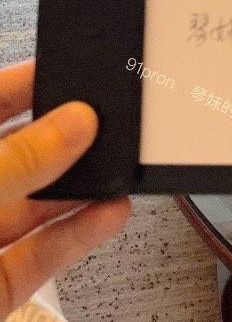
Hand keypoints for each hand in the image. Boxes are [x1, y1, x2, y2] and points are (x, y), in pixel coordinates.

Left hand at [0, 60, 130, 321]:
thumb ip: (19, 161)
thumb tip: (73, 124)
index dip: (27, 81)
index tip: (71, 66)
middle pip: (19, 154)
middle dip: (66, 138)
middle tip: (106, 121)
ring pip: (36, 206)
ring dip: (82, 187)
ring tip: (121, 166)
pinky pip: (43, 254)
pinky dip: (79, 234)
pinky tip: (111, 212)